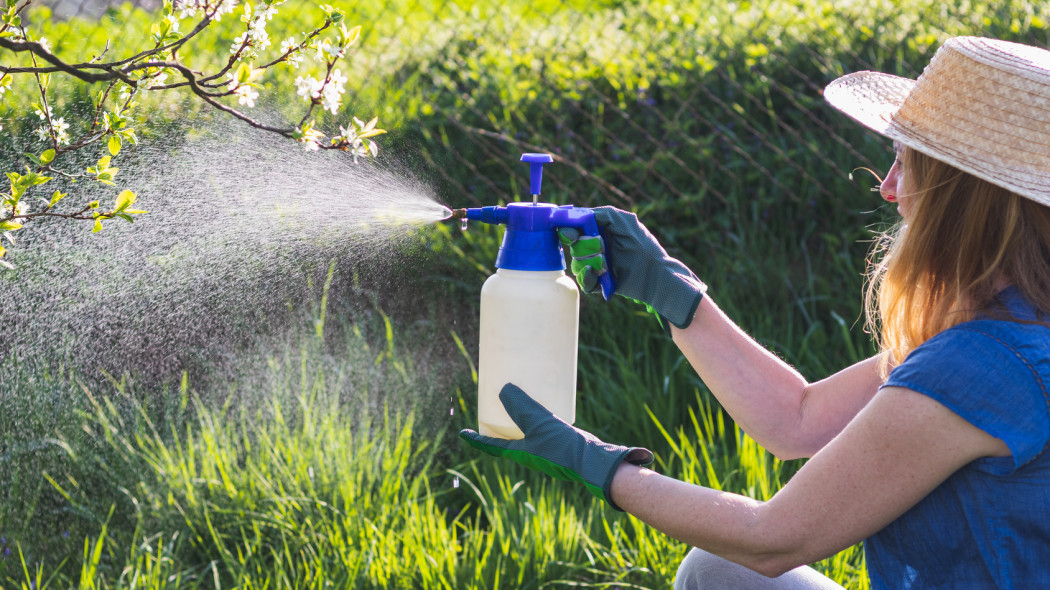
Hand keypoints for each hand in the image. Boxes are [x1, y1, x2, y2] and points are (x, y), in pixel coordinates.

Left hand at [459, 383, 653, 510]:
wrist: (593, 461)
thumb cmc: (563, 447)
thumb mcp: (538, 423)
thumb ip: (521, 407)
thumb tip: (503, 389)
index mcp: (519, 452)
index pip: (490, 445)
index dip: (475, 439)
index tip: (462, 433)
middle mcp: (530, 451)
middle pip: (508, 434)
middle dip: (498, 421)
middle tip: (493, 403)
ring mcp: (545, 446)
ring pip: (526, 428)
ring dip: (520, 415)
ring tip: (519, 395)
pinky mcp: (560, 440)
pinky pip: (544, 425)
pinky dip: (539, 413)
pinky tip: (546, 399)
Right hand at [558, 206, 705, 329]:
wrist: (655, 274)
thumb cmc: (642, 245)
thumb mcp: (623, 221)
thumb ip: (601, 214)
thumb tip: (578, 214)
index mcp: (600, 233)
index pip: (575, 229)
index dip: (569, 231)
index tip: (571, 235)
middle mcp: (596, 249)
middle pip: (574, 247)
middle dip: (585, 248)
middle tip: (602, 248)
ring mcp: (597, 267)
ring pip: (576, 265)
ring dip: (590, 262)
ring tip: (606, 265)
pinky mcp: (599, 283)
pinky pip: (583, 282)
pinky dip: (588, 278)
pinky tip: (599, 275)